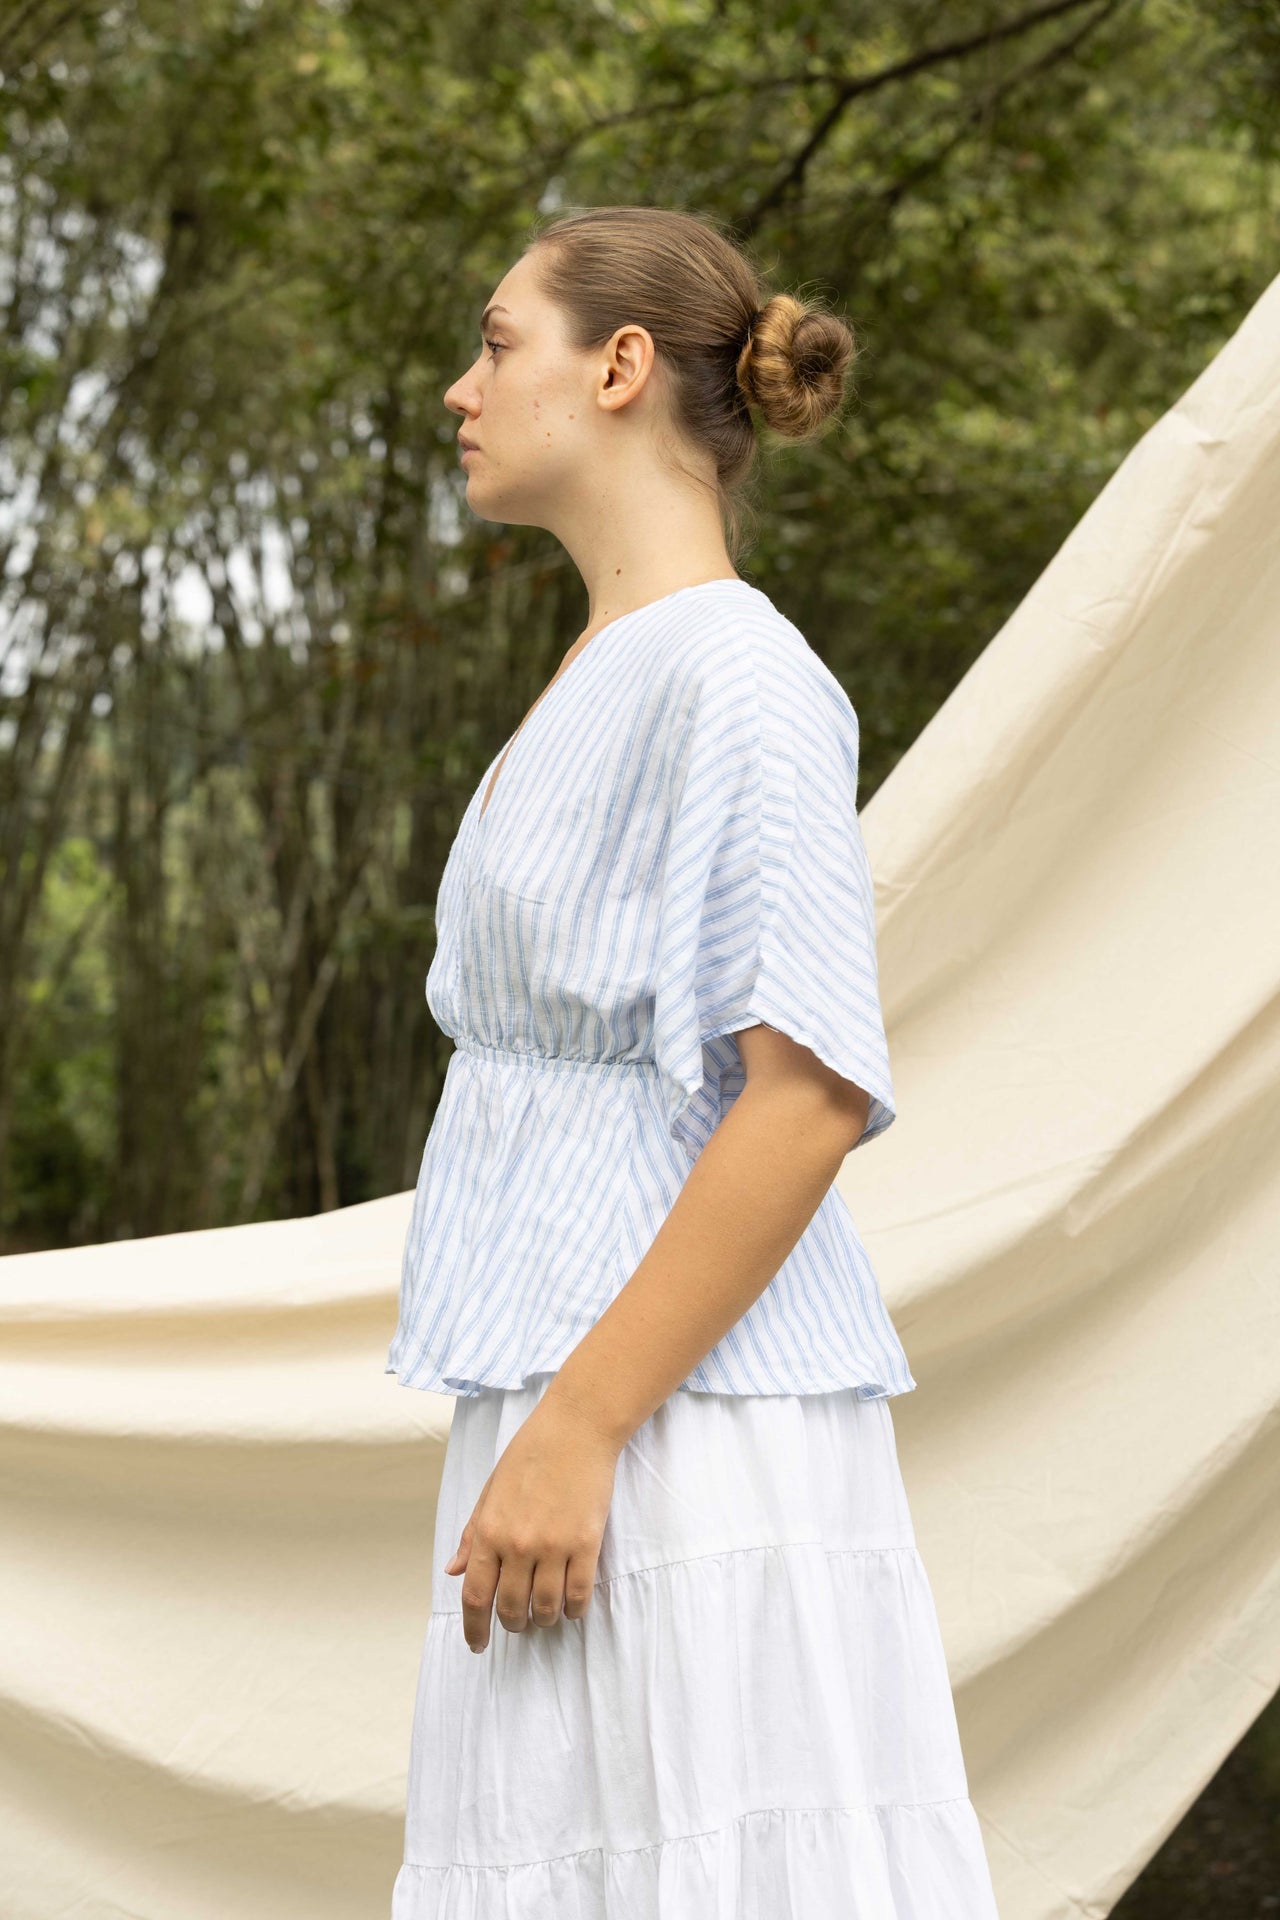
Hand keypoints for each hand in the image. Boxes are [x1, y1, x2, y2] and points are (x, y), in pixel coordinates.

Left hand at [444, 1388, 620, 1652]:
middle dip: (511, 1624)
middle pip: (510, 1608)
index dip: (474, 1628)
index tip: (477, 1644)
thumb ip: (472, 1536)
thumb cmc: (530, 1455)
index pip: (475, 1596)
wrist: (576, 1429)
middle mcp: (518, 1544)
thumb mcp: (490, 1492)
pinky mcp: (586, 1544)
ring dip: (543, 1620)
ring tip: (543, 1616)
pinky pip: (578, 1595)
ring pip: (546, 1608)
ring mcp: (554, 1546)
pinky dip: (573, 1610)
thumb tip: (453, 1571)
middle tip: (515, 1624)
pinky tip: (570, 1607)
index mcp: (489, 1531)